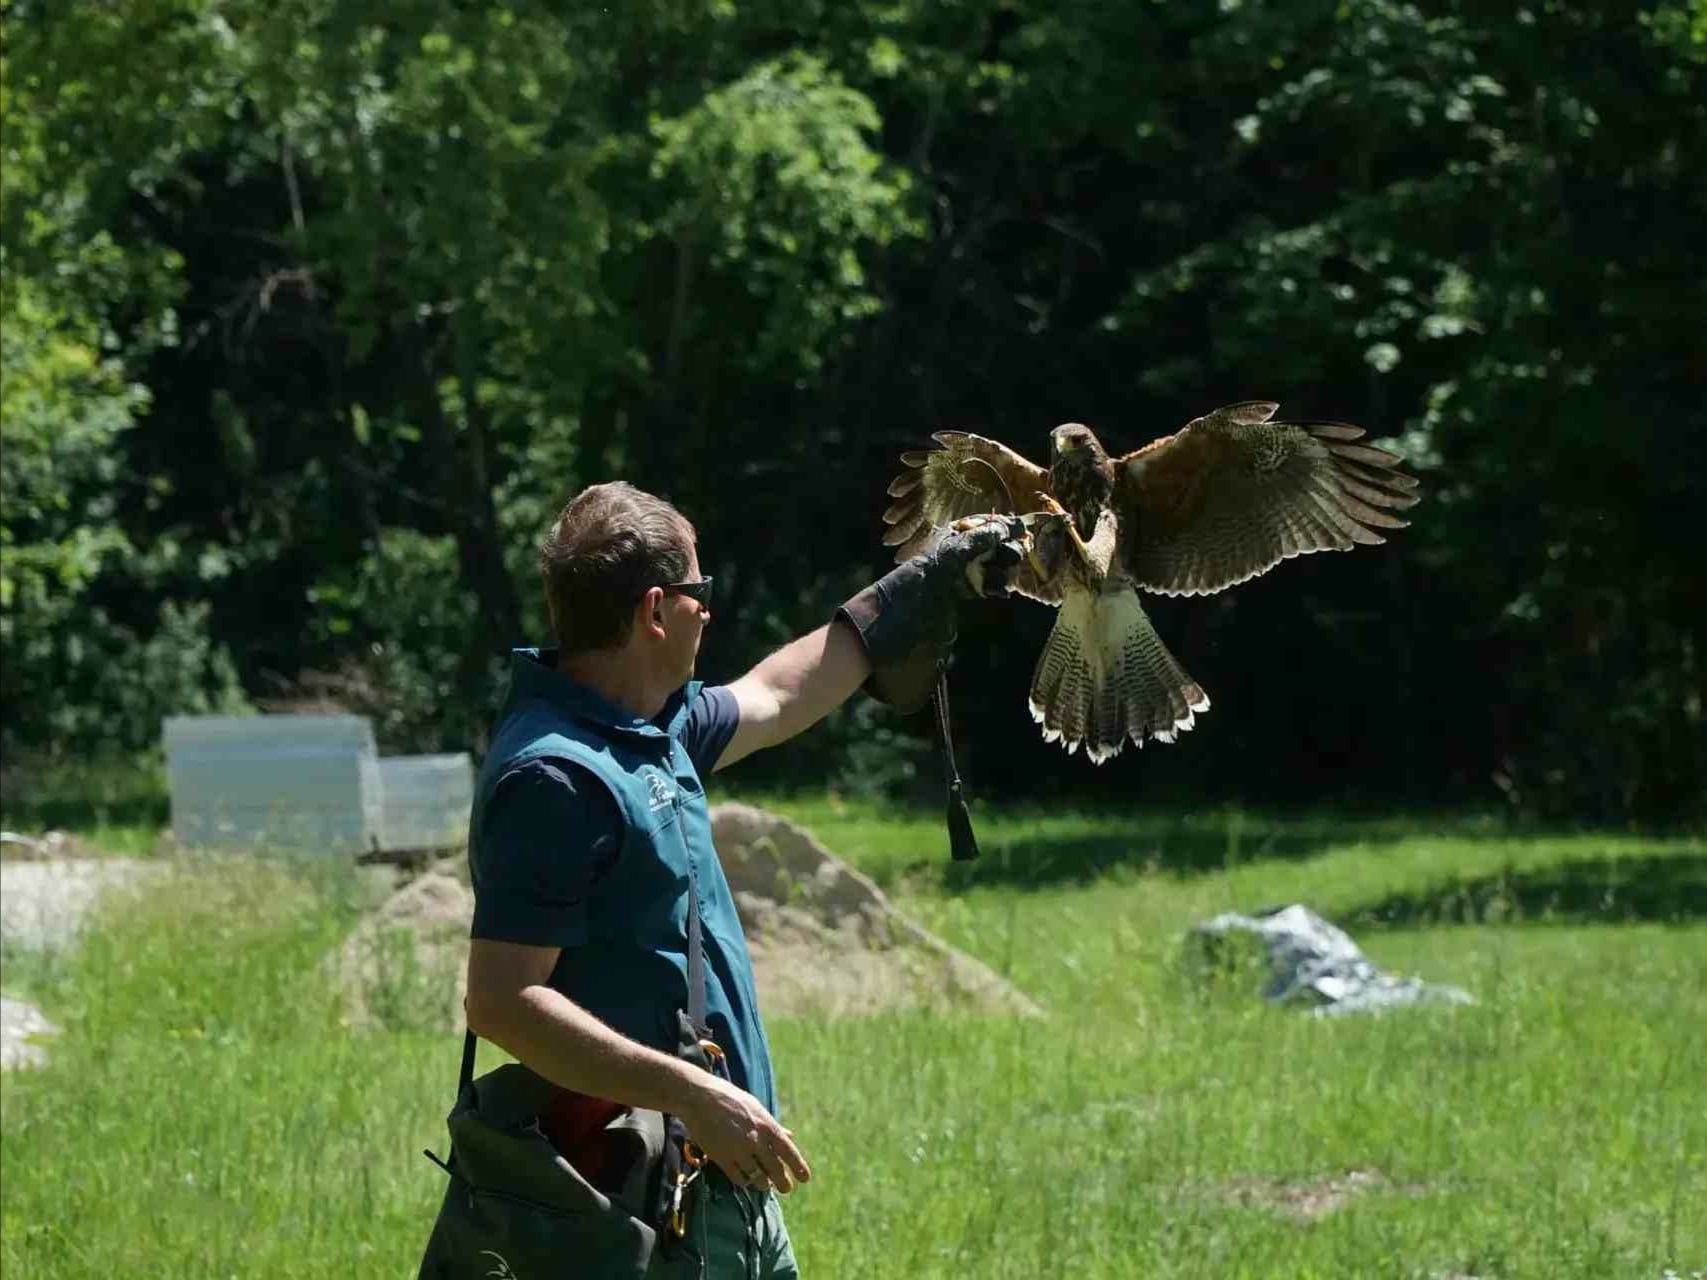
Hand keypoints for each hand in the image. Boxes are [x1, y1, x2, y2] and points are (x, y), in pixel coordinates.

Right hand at [676, 1073, 811, 1193]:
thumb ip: (773, 1126)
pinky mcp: (722, 1158)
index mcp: (767, 1125)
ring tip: (765, 1185)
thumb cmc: (730, 1099)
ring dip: (763, 1184)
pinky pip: (738, 1178)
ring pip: (757, 1177)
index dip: (798, 1167)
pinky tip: (745, 1180)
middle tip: (786, 1189)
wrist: (700, 1097)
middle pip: (775, 1169)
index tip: (805, 1179)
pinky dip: (744, 1181)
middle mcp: (756, 1140)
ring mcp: (738, 1150)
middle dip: (783, 1182)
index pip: (789, 1152)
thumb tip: (790, 1136)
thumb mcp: (756, 1108)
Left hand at [941, 514, 1028, 597]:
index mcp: (963, 531)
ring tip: (990, 576)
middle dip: (1008, 550)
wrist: (918, 599)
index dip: (1008, 526)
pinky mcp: (978, 587)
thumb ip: (987, 534)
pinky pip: (999, 583)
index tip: (1022, 530)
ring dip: (1003, 570)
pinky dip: (998, 586)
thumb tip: (1016, 525)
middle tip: (1001, 557)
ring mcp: (976, 568)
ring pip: (1005, 565)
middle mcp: (972, 547)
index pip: (993, 524)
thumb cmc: (934, 565)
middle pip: (1004, 544)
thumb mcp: (959, 545)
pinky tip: (991, 590)